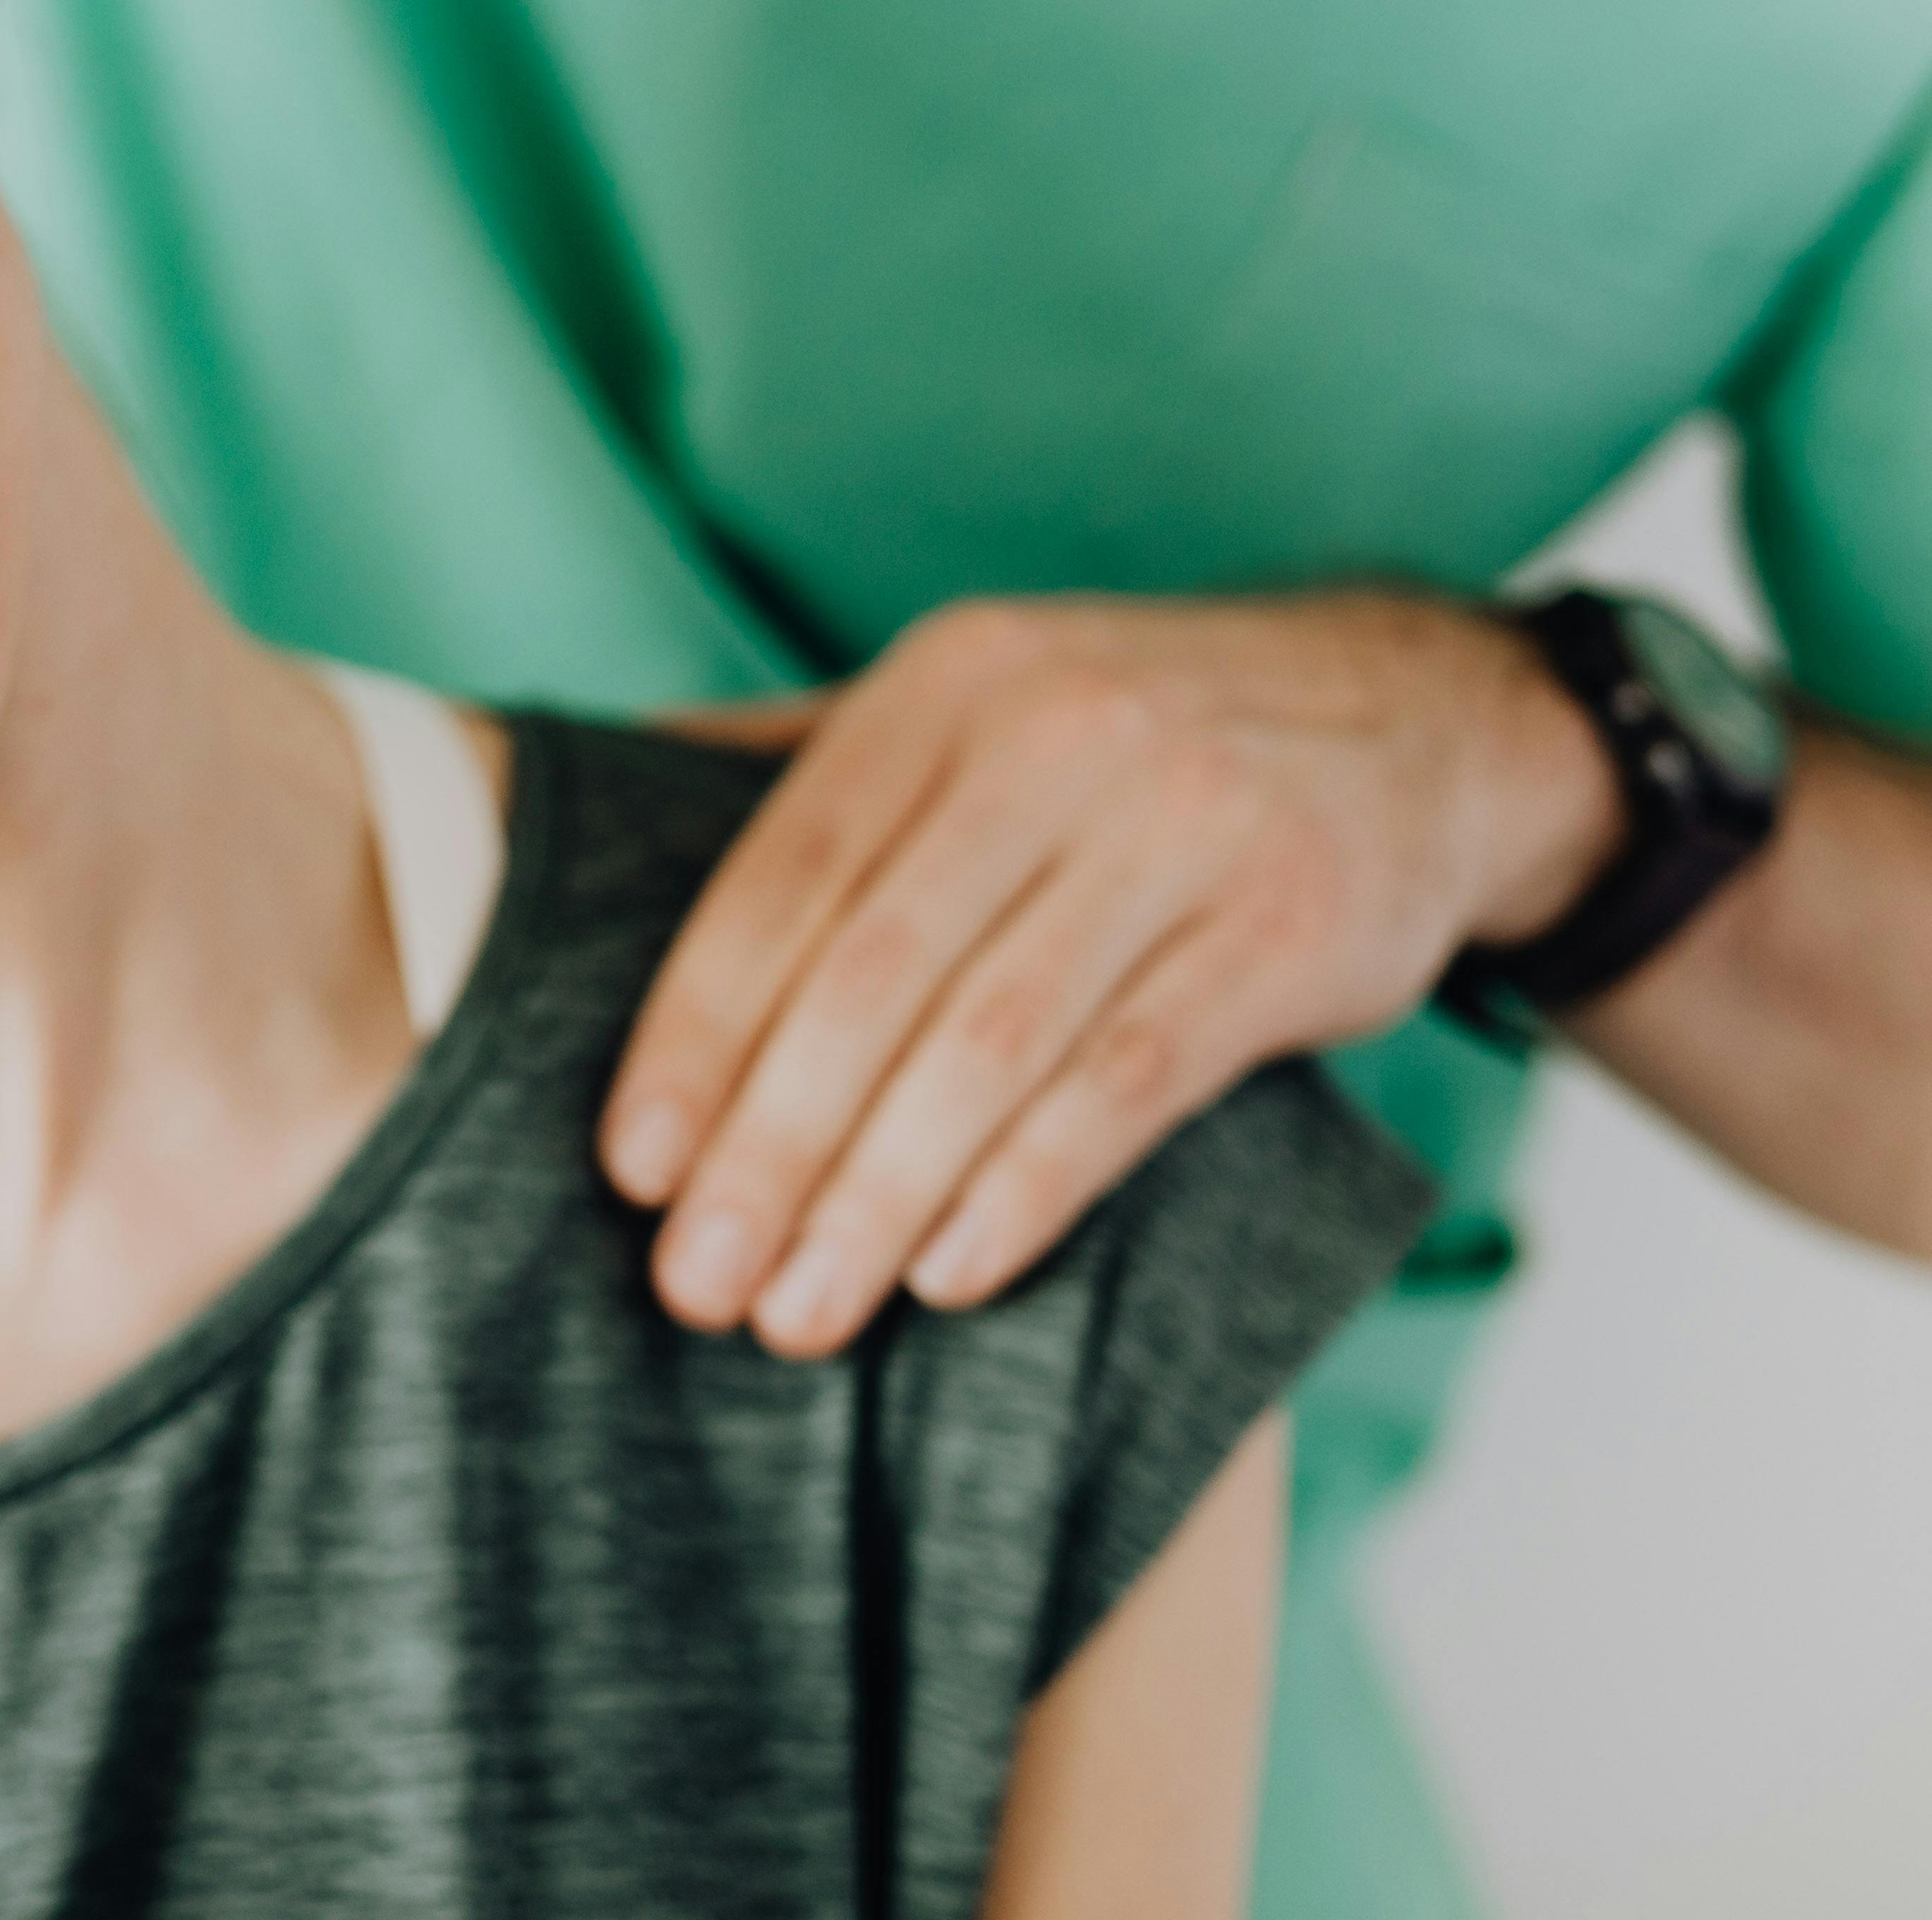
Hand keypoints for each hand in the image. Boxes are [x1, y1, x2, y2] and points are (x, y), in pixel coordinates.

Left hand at [606, 589, 1624, 1356]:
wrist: (1423, 718)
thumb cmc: (1134, 739)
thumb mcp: (972, 700)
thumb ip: (796, 765)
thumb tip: (576, 806)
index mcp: (946, 685)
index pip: (780, 880)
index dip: (695, 1033)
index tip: (633, 1171)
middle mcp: (1058, 733)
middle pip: (871, 978)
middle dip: (768, 1149)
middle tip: (697, 1285)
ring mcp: (1188, 824)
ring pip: (990, 1045)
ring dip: (879, 1197)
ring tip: (800, 1314)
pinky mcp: (1294, 925)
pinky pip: (1130, 1083)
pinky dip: (1028, 1189)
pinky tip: (948, 1273)